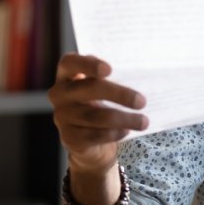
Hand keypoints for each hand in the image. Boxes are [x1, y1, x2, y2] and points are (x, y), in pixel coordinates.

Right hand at [49, 53, 147, 174]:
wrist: (91, 142)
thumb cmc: (100, 106)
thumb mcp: (103, 90)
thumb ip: (111, 80)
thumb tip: (141, 77)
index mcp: (66, 75)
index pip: (70, 62)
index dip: (88, 64)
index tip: (109, 70)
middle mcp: (59, 94)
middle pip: (91, 89)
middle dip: (120, 94)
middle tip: (142, 101)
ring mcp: (62, 117)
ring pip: (98, 116)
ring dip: (125, 119)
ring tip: (144, 121)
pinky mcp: (69, 138)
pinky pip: (97, 134)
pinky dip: (116, 133)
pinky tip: (127, 131)